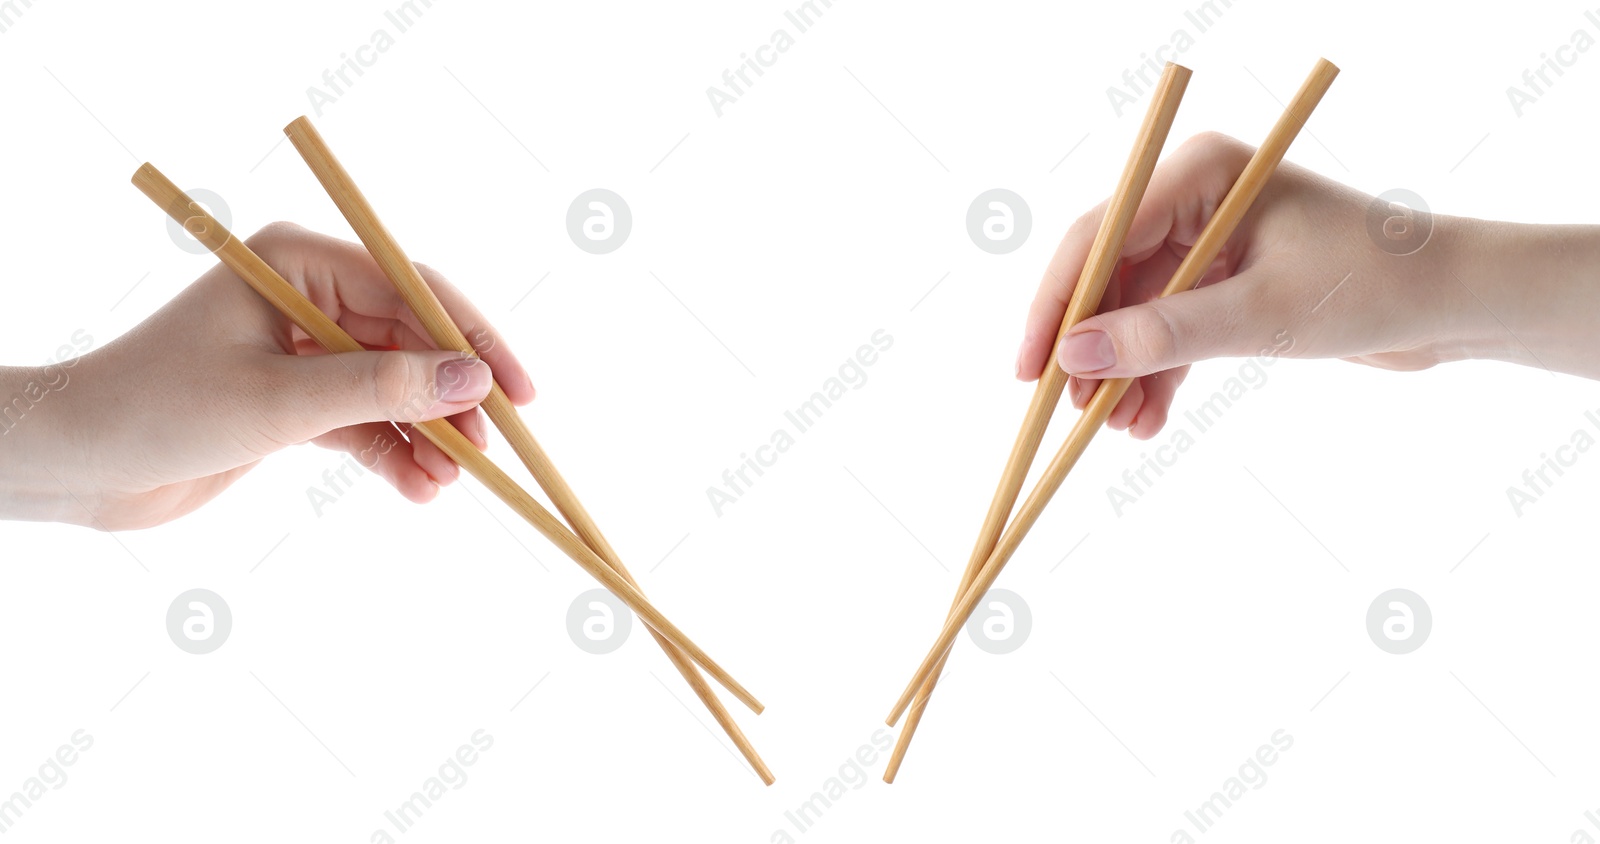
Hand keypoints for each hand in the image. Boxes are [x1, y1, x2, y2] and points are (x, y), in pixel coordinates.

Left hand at [0, 222, 534, 529]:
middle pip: (412, 340)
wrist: (74, 464)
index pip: (411, 289)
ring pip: (394, 387)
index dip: (473, 340)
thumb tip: (473, 380)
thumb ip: (381, 390)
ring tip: (448, 481)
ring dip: (426, 435)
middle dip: (451, 399)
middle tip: (491, 451)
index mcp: (297, 261)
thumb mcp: (280, 403)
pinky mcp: (296, 400)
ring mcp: (304, 349)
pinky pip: (366, 422)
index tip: (518, 392)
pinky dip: (394, 454)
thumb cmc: (157, 410)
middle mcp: (307, 295)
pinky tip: (419, 488)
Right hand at [1016, 132, 1599, 438]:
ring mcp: (1211, 241)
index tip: (1030, 368)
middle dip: (1092, 349)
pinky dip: (1158, 374)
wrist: (1459, 305)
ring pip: (1136, 311)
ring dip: (1125, 372)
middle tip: (1073, 411)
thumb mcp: (1263, 316)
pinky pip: (1170, 329)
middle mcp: (1198, 197)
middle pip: (1108, 276)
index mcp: (1203, 173)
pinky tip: (1147, 421)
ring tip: (1120, 429)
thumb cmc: (1376, 284)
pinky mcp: (1228, 283)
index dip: (1057, 304)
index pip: (1100, 235)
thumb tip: (1073, 359)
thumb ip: (1164, 335)